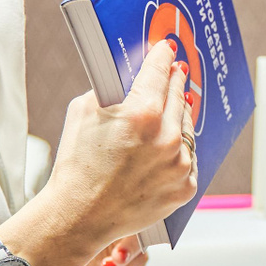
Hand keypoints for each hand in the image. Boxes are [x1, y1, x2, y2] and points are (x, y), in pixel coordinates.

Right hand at [43, 40, 197, 244]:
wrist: (79, 216)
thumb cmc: (77, 164)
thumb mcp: (83, 111)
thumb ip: (111, 90)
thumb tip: (129, 81)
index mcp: (143, 114)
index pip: (158, 72)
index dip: (162, 56)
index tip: (167, 49)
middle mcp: (167, 138)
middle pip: (177, 98)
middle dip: (174, 82)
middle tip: (176, 70)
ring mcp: (179, 165)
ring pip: (187, 128)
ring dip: (181, 116)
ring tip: (176, 105)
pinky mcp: (184, 188)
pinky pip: (188, 159)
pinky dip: (180, 150)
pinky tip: (171, 144)